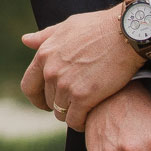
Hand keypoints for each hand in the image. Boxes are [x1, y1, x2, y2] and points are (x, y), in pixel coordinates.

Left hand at [20, 4, 142, 129]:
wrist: (125, 34)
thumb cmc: (99, 27)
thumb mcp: (67, 26)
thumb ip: (45, 36)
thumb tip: (25, 40)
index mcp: (44, 55)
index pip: (29, 86)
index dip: (37, 97)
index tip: (46, 102)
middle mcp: (50, 72)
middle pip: (48, 100)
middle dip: (59, 103)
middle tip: (75, 103)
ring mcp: (66, 85)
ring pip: (60, 112)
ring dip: (71, 113)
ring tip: (84, 110)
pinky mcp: (83, 97)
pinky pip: (74, 120)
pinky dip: (80, 123)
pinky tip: (88, 119)